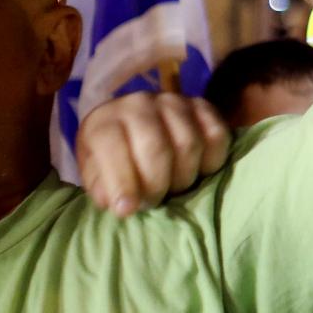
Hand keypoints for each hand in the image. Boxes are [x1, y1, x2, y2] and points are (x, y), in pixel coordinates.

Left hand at [75, 90, 233, 216]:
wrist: (131, 123)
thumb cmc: (111, 156)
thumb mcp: (95, 173)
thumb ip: (102, 189)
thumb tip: (122, 204)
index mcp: (105, 121)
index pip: (112, 147)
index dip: (121, 182)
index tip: (128, 210)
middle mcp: (139, 105)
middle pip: (156, 148)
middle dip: (156, 185)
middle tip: (153, 201)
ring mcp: (174, 102)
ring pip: (189, 144)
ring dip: (183, 177)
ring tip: (173, 187)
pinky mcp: (202, 107)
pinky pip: (217, 136)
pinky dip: (211, 162)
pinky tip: (198, 171)